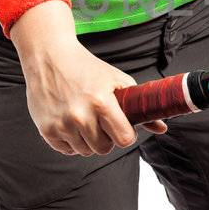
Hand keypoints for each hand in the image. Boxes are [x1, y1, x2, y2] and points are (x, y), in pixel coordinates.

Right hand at [21, 42, 167, 155]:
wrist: (50, 57)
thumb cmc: (88, 68)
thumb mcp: (117, 81)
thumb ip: (140, 106)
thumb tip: (162, 129)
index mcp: (101, 102)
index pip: (124, 139)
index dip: (126, 135)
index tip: (123, 128)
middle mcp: (80, 115)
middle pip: (104, 149)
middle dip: (107, 138)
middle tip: (102, 122)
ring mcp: (61, 124)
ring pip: (85, 151)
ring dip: (88, 141)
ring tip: (86, 120)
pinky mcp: (46, 129)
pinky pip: (66, 150)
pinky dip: (71, 141)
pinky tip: (71, 123)